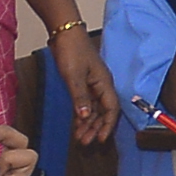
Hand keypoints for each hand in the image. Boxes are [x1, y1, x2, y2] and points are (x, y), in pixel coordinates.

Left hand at [52, 22, 117, 145]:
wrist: (64, 33)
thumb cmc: (72, 50)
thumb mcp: (74, 76)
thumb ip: (80, 97)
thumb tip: (86, 117)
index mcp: (104, 83)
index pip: (111, 109)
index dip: (107, 125)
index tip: (101, 139)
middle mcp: (101, 85)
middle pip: (103, 112)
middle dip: (95, 128)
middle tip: (85, 142)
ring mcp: (92, 84)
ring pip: (94, 109)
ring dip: (88, 123)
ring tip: (80, 137)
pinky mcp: (83, 82)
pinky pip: (86, 103)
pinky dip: (82, 114)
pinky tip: (77, 123)